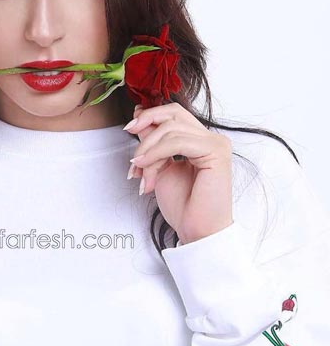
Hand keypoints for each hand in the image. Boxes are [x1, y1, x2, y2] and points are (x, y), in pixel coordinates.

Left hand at [125, 102, 233, 244]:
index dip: (150, 116)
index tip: (129, 127)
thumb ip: (152, 141)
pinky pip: (177, 142)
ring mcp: (216, 143)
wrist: (196, 231)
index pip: (174, 114)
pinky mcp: (216, 152)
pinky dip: (156, 154)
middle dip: (146, 124)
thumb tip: (139, 114)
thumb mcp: (159, 165)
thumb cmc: (182, 204)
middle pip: (173, 114)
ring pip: (170, 130)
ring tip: (139, 173)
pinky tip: (145, 168)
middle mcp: (211, 138)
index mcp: (199, 140)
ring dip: (148, 151)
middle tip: (129, 138)